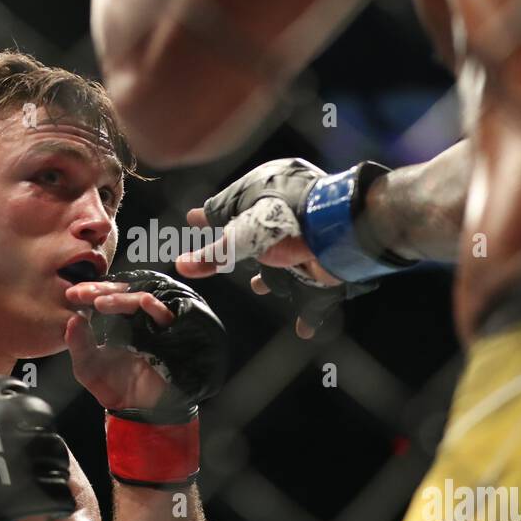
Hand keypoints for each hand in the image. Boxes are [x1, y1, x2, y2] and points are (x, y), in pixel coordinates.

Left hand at [66, 270, 227, 420]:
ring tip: (102, 301)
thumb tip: (73, 318)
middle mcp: (136, 320)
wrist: (137, 411)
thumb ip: (78, 344)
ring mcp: (154, 326)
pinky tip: (144, 301)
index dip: (91, 292)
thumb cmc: (113, 387)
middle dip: (103, 290)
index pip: (106, 297)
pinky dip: (156, 307)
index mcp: (117, 322)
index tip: (73, 294)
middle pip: (124, 292)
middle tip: (84, 294)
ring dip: (123, 297)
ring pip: (144, 299)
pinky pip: (167, 317)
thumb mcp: (87, 367)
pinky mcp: (170, 336)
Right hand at [175, 158, 379, 338]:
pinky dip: (310, 311)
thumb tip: (180, 264)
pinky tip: (303, 328)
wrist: (339, 231)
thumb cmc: (285, 223)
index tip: (191, 218)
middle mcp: (286, 210)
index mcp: (264, 192)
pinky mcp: (324, 260)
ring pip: (285, 258)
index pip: (229, 206)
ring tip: (259, 289)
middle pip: (257, 232)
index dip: (210, 217)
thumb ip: (214, 255)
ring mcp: (308, 235)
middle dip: (242, 247)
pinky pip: (314, 287)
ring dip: (273, 277)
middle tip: (225, 255)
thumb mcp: (241, 238)